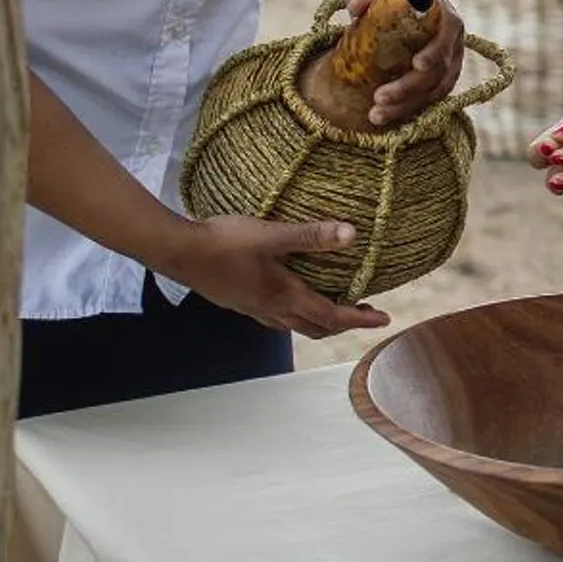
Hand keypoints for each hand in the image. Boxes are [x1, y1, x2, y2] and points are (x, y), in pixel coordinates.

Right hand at [161, 214, 391, 339]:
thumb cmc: (225, 241)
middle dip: (343, 324)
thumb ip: (311, 235)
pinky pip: (275, 318)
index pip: (331, 316)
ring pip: (294, 326)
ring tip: (334, 308)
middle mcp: (271, 309)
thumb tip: (352, 234)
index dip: (360, 319)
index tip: (384, 320)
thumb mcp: (272, 234)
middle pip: (315, 328)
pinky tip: (289, 300)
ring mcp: (252, 309)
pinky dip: (294, 315)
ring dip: (319, 322)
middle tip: (364, 313)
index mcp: (284, 295)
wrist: (178, 252)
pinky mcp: (238, 302)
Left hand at [338, 0, 467, 128]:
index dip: (436, 50)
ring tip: (376, 116)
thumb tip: (357, 5)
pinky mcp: (440, 80)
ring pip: (437, 90)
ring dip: (408, 106)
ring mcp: (451, 63)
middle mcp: (454, 41)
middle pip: (440, 69)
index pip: (448, 32)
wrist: (401, 5)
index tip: (416, 64)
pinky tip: (386, 118)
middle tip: (378, 98)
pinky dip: (410, 110)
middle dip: (410, 88)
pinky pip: (430, 99)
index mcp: (446, 15)